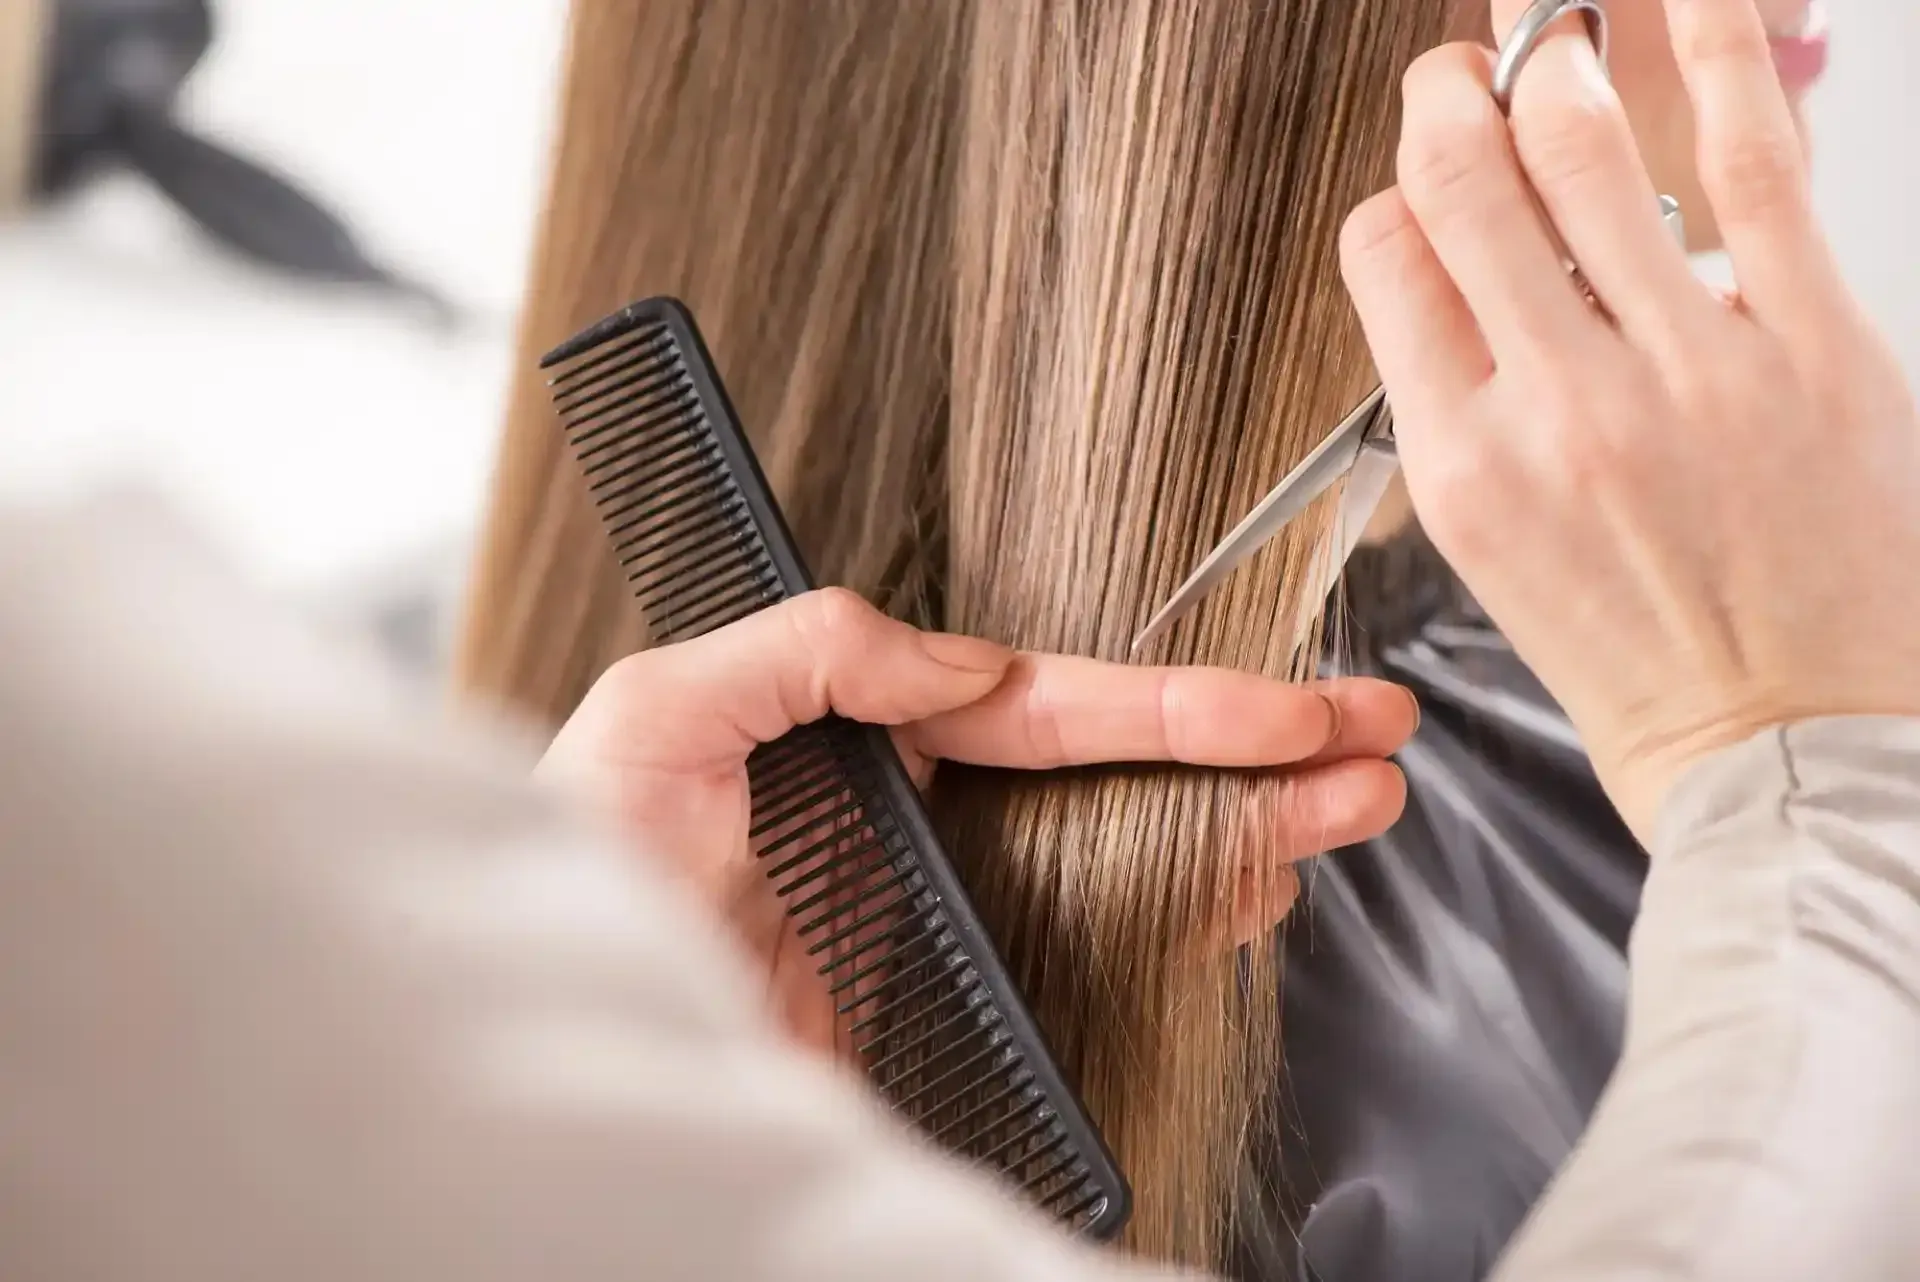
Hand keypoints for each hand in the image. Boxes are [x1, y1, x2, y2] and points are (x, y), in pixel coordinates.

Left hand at [538, 588, 1416, 1056]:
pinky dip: (1175, 925)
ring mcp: (942, 912)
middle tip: (1375, 748)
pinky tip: (1250, 897)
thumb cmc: (572, 859)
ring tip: (1353, 813)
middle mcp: (923, 818)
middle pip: (1121, 779)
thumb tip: (963, 662)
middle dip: (1255, 760)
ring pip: (1124, 859)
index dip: (1176, 706)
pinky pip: (1082, 957)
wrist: (545, 1024)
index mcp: (867, 736)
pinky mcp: (940, 1003)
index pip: (1051, 708)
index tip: (1287, 706)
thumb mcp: (661, 712)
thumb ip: (809, 651)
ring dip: (1243, 833)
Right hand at [1340, 0, 1919, 835]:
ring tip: (1554, 30)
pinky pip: (1750, 162)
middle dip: (1453, 90)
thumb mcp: (1492, 555)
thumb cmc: (1641, 664)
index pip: (1386, 256)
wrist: (1780, 757)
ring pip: (1587, 147)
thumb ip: (1460, 408)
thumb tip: (1456, 272)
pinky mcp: (1806, 348)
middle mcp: (1555, 409)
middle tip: (1468, 64)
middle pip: (1465, 179)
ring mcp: (1682, 373)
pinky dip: (1713, 49)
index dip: (1398, 190)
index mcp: (1461, 465)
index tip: (1424, 168)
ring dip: (1555, 56)